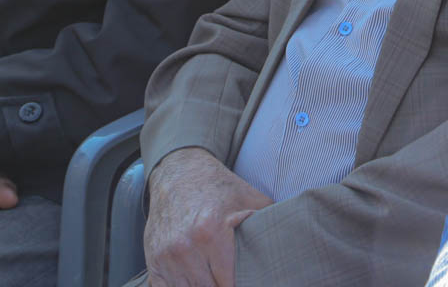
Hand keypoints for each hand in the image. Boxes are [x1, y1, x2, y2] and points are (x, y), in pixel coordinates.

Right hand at [143, 147, 271, 286]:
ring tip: (215, 280)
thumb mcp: (249, 198)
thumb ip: (269, 221)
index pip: (228, 283)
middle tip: (233, 281)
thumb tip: (294, 239)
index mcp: (211, 232)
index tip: (248, 281)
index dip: (240, 286)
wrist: (178, 172)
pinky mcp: (153, 260)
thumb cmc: (216, 187)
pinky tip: (194, 283)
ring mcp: (166, 256)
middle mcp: (185, 247)